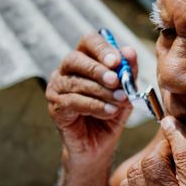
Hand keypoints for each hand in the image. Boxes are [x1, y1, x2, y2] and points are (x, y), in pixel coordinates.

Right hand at [46, 32, 137, 163]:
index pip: (89, 42)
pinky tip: (110, 111)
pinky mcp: (55, 107)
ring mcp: (57, 88)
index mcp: (85, 59)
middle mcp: (67, 70)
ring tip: (120, 99)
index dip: (102, 49)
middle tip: (115, 80)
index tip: (117, 61)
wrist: (100, 143)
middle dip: (98, 69)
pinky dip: (95, 106)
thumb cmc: (112, 111)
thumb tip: (129, 51)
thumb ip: (128, 71)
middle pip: (75, 59)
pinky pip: (73, 102)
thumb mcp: (126, 90)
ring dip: (101, 91)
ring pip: (76, 83)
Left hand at [120, 116, 185, 185]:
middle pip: (153, 162)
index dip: (177, 132)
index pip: (183, 154)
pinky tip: (151, 183)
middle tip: (174, 149)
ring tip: (163, 166)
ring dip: (147, 163)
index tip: (171, 121)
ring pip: (136, 175)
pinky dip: (136, 180)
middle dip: (162, 148)